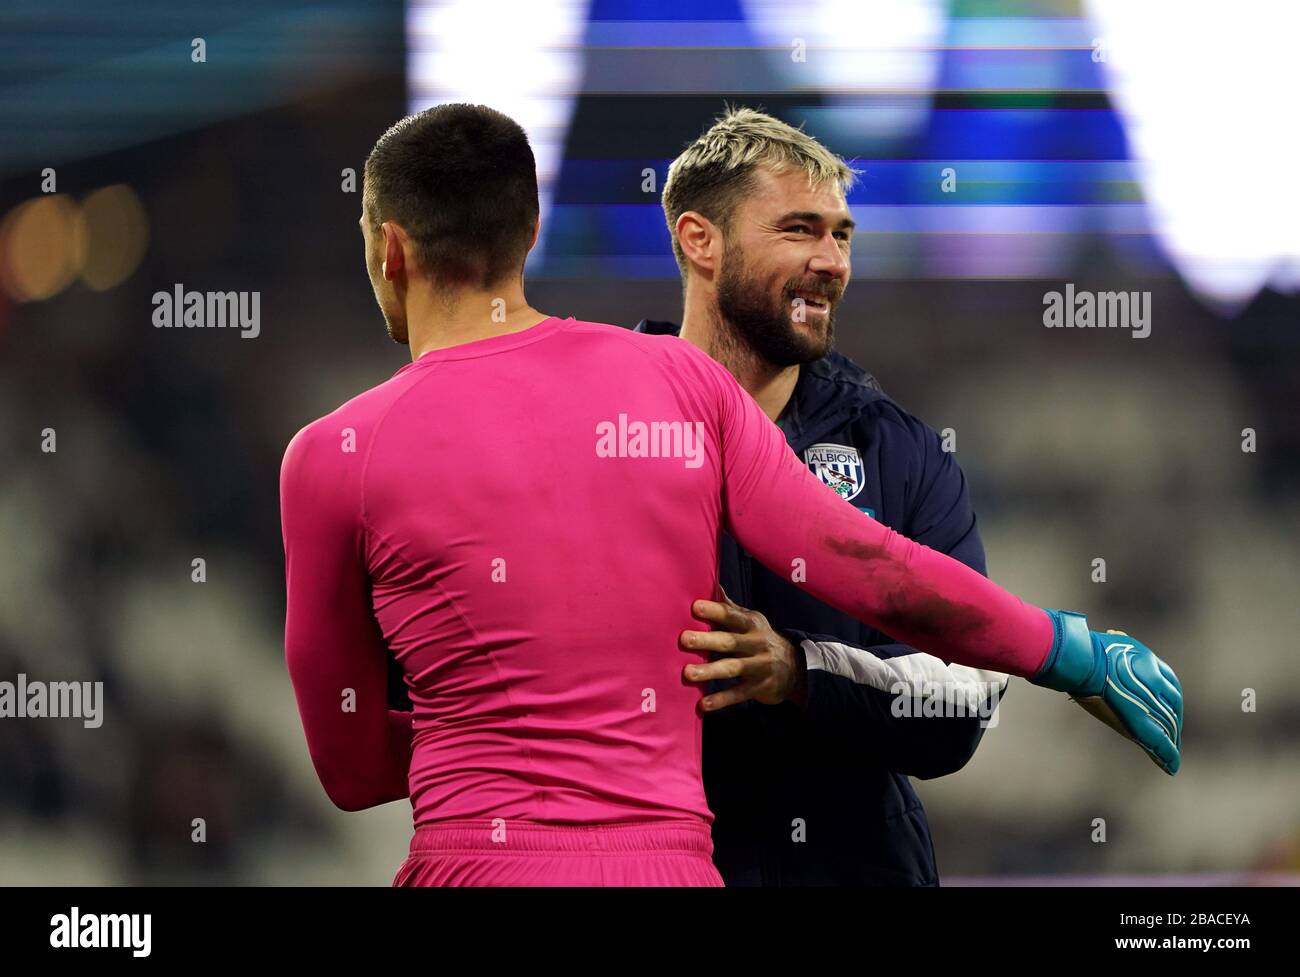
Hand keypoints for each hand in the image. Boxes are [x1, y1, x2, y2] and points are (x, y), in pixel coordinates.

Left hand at [679, 592, 806, 710]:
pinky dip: (721, 700)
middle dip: (707, 640)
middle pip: (730, 641)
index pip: (731, 616)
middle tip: (684, 639)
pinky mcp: (760, 688)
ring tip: (688, 674)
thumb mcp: (752, 621)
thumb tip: (712, 584)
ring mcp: (759, 666)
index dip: (714, 611)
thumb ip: (730, 607)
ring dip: (710, 671)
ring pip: (733, 668)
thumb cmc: (761, 641)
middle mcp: (757, 643)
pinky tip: (703, 704)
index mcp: (751, 625)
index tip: (694, 607)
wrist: (796, 669)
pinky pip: (739, 694)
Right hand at [1034, 610, 1183, 774]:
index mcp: (1147, 660)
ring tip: (1171, 754)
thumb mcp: (1107, 642)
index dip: (1170, 698)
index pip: (1169, 683)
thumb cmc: (1084, 648)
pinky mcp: (1140, 721)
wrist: (1081, 659)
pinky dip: (1166, 755)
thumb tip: (1111, 636)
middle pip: (1172, 706)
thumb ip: (1114, 644)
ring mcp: (1148, 700)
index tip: (1171, 709)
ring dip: (1170, 740)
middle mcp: (1155, 680)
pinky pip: (1158, 741)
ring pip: (1168, 725)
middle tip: (1173, 735)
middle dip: (1173, 721)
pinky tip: (1171, 767)